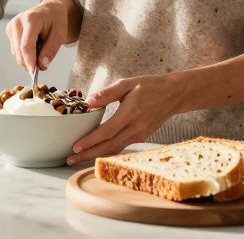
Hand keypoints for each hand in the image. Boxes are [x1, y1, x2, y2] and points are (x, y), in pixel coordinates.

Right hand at [6, 0, 72, 74]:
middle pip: (19, 51)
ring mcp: (11, 26)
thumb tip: (42, 66)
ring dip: (27, 58)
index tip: (33, 73)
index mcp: (31, 19)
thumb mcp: (60, 34)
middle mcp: (17, 22)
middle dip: (29, 63)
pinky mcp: (9, 31)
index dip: (29, 61)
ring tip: (40, 48)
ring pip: (16, 52)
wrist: (50, 9)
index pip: (26, 45)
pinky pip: (15, 50)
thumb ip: (51, 50)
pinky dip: (24, 53)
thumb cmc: (56, 21)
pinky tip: (33, 46)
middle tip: (43, 65)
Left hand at [65, 74, 185, 166]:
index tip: (75, 147)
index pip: (107, 131)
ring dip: (96, 155)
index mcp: (130, 113)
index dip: (90, 141)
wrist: (173, 95)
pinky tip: (95, 151)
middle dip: (88, 155)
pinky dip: (107, 150)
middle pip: (108, 146)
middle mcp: (136, 128)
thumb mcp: (127, 84)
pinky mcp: (141, 137)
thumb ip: (107, 93)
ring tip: (77, 158)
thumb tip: (88, 102)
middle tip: (70, 159)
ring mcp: (140, 135)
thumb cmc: (149, 86)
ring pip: (114, 149)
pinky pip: (121, 146)